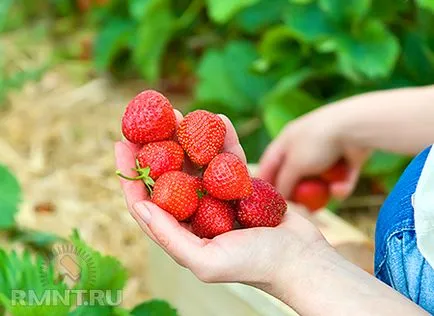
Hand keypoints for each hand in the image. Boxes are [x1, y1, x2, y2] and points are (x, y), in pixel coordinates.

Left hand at [114, 110, 325, 288]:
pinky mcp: (242, 186)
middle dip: (157, 148)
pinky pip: (228, 158)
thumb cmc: (256, 265)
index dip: (130, 175)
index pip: (147, 202)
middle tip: (148, 120)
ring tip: (179, 113)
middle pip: (169, 176)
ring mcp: (220, 198)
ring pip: (198, 163)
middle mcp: (197, 213)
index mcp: (183, 232)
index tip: (121, 144)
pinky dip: (224, 140)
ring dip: (188, 137)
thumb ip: (171, 237)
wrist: (301, 259)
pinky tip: (219, 120)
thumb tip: (141, 208)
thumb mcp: (206, 261)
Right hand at [258, 105, 370, 199]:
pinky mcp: (348, 158)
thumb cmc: (317, 143)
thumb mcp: (294, 165)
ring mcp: (327, 151)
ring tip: (318, 207)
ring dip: (320, 192)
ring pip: (319, 179)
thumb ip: (284, 183)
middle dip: (295, 191)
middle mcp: (305, 144)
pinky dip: (340, 186)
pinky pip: (340, 178)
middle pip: (295, 173)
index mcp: (287, 139)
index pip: (270, 162)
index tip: (263, 199)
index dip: (265, 181)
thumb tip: (281, 199)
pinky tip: (339, 190)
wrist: (355, 127)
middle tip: (294, 208)